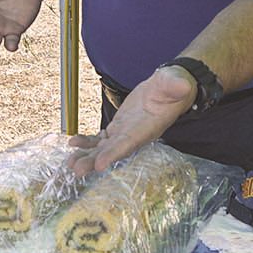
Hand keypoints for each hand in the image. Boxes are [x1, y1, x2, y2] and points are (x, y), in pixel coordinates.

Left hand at [65, 65, 194, 176]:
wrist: (169, 88)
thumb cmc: (173, 86)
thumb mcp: (174, 82)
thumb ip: (175, 85)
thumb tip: (182, 85)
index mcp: (147, 128)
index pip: (129, 143)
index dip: (114, 153)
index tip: (100, 164)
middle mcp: (135, 135)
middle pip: (112, 151)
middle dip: (94, 161)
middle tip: (76, 170)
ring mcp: (125, 133)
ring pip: (103, 148)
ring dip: (86, 155)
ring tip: (69, 162)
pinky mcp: (118, 128)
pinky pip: (100, 138)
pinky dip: (87, 142)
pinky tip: (73, 142)